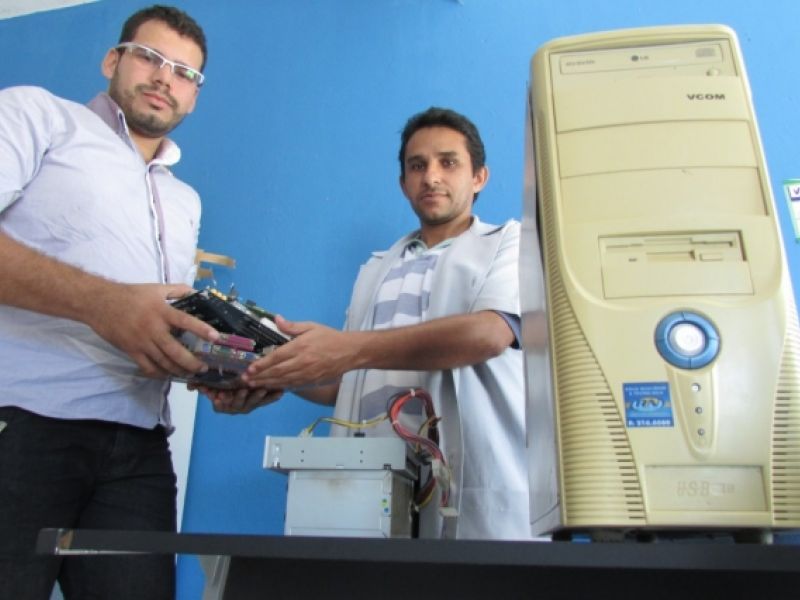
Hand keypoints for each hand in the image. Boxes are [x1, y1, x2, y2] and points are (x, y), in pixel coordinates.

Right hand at [86, 283, 218, 378]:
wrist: (100, 303)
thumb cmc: (131, 295)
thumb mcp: (156, 288)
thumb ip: (178, 290)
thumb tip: (197, 292)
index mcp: (161, 311)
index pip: (186, 321)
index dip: (202, 330)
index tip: (216, 338)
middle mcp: (153, 329)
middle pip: (175, 351)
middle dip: (192, 362)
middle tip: (203, 367)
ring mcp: (141, 342)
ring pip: (163, 362)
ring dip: (179, 370)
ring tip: (190, 373)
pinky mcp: (131, 351)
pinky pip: (148, 367)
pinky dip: (160, 374)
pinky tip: (168, 374)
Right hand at [195, 385, 283, 413]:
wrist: (233, 393)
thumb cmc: (219, 388)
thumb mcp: (209, 386)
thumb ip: (200, 385)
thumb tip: (190, 386)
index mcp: (222, 404)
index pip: (221, 404)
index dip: (221, 402)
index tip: (219, 397)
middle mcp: (235, 407)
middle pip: (237, 404)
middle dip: (240, 397)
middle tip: (243, 390)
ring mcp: (247, 405)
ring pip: (253, 403)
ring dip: (258, 396)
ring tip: (262, 388)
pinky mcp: (259, 402)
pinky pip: (266, 401)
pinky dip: (273, 397)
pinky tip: (280, 392)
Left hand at [242, 316, 356, 388]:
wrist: (350, 351)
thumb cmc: (330, 337)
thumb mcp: (312, 327)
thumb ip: (293, 326)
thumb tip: (276, 319)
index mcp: (300, 347)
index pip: (276, 357)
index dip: (261, 364)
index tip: (249, 368)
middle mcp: (302, 362)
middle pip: (277, 372)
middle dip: (260, 377)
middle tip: (245, 380)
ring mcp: (307, 374)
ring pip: (283, 381)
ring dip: (267, 384)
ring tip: (254, 386)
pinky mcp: (312, 381)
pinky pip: (294, 386)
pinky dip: (281, 388)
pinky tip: (272, 388)